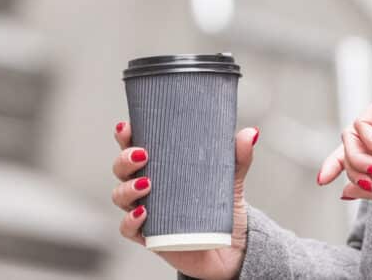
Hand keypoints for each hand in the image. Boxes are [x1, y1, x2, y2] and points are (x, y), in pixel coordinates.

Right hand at [111, 120, 258, 279]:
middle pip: (122, 171)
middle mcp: (147, 188)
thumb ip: (239, 156)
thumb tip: (251, 133)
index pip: (135, 148)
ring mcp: (146, 211)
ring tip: (147, 183)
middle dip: (124, 160)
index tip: (126, 127)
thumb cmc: (219, 205)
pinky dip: (130, 220)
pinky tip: (143, 212)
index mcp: (161, 167)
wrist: (227, 245)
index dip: (125, 137)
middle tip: (143, 154)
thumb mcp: (230, 177)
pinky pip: (129, 229)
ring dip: (128, 188)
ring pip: (120, 197)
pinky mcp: (149, 236)